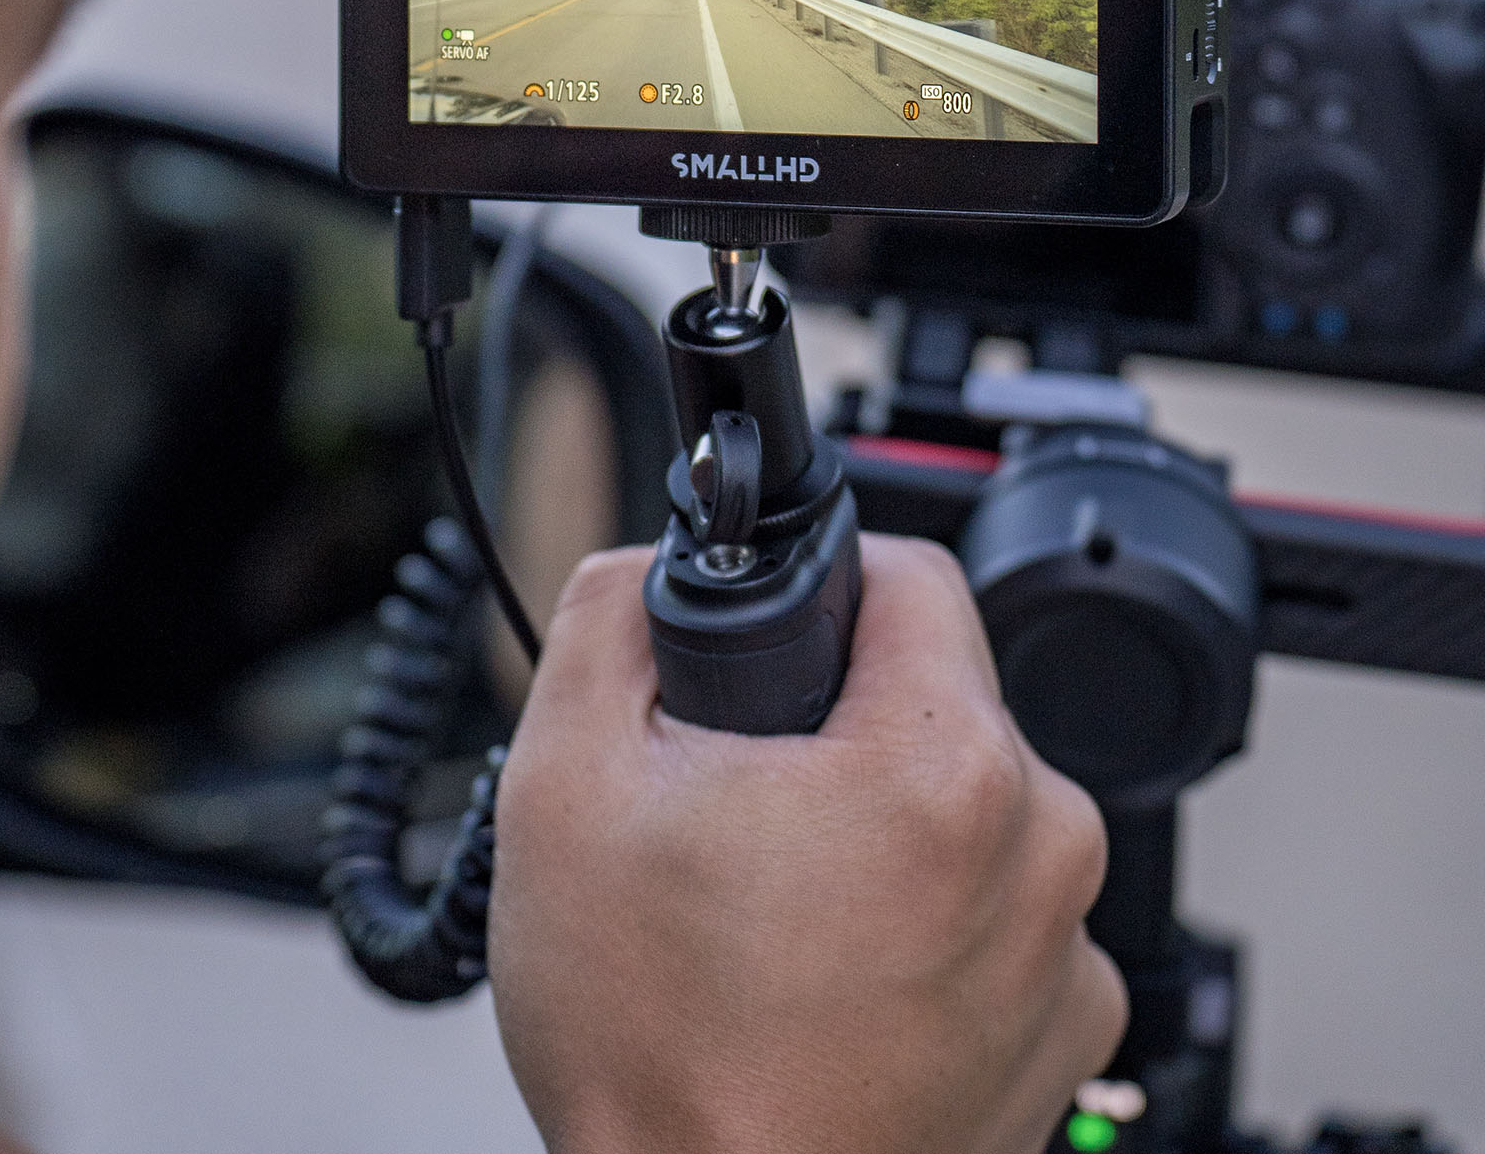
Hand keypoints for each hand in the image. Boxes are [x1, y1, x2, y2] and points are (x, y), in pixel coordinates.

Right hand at [489, 533, 1124, 1153]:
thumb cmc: (656, 1059)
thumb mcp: (565, 781)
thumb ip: (613, 618)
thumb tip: (649, 569)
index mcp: (946, 767)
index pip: (911, 574)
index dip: (817, 583)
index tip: (763, 642)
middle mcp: (1044, 852)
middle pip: (938, 695)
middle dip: (836, 720)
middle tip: (737, 803)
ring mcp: (1064, 958)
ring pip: (965, 807)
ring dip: (880, 825)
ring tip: (774, 908)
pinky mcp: (1063, 1040)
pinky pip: (994, 917)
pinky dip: (922, 926)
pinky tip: (828, 978)